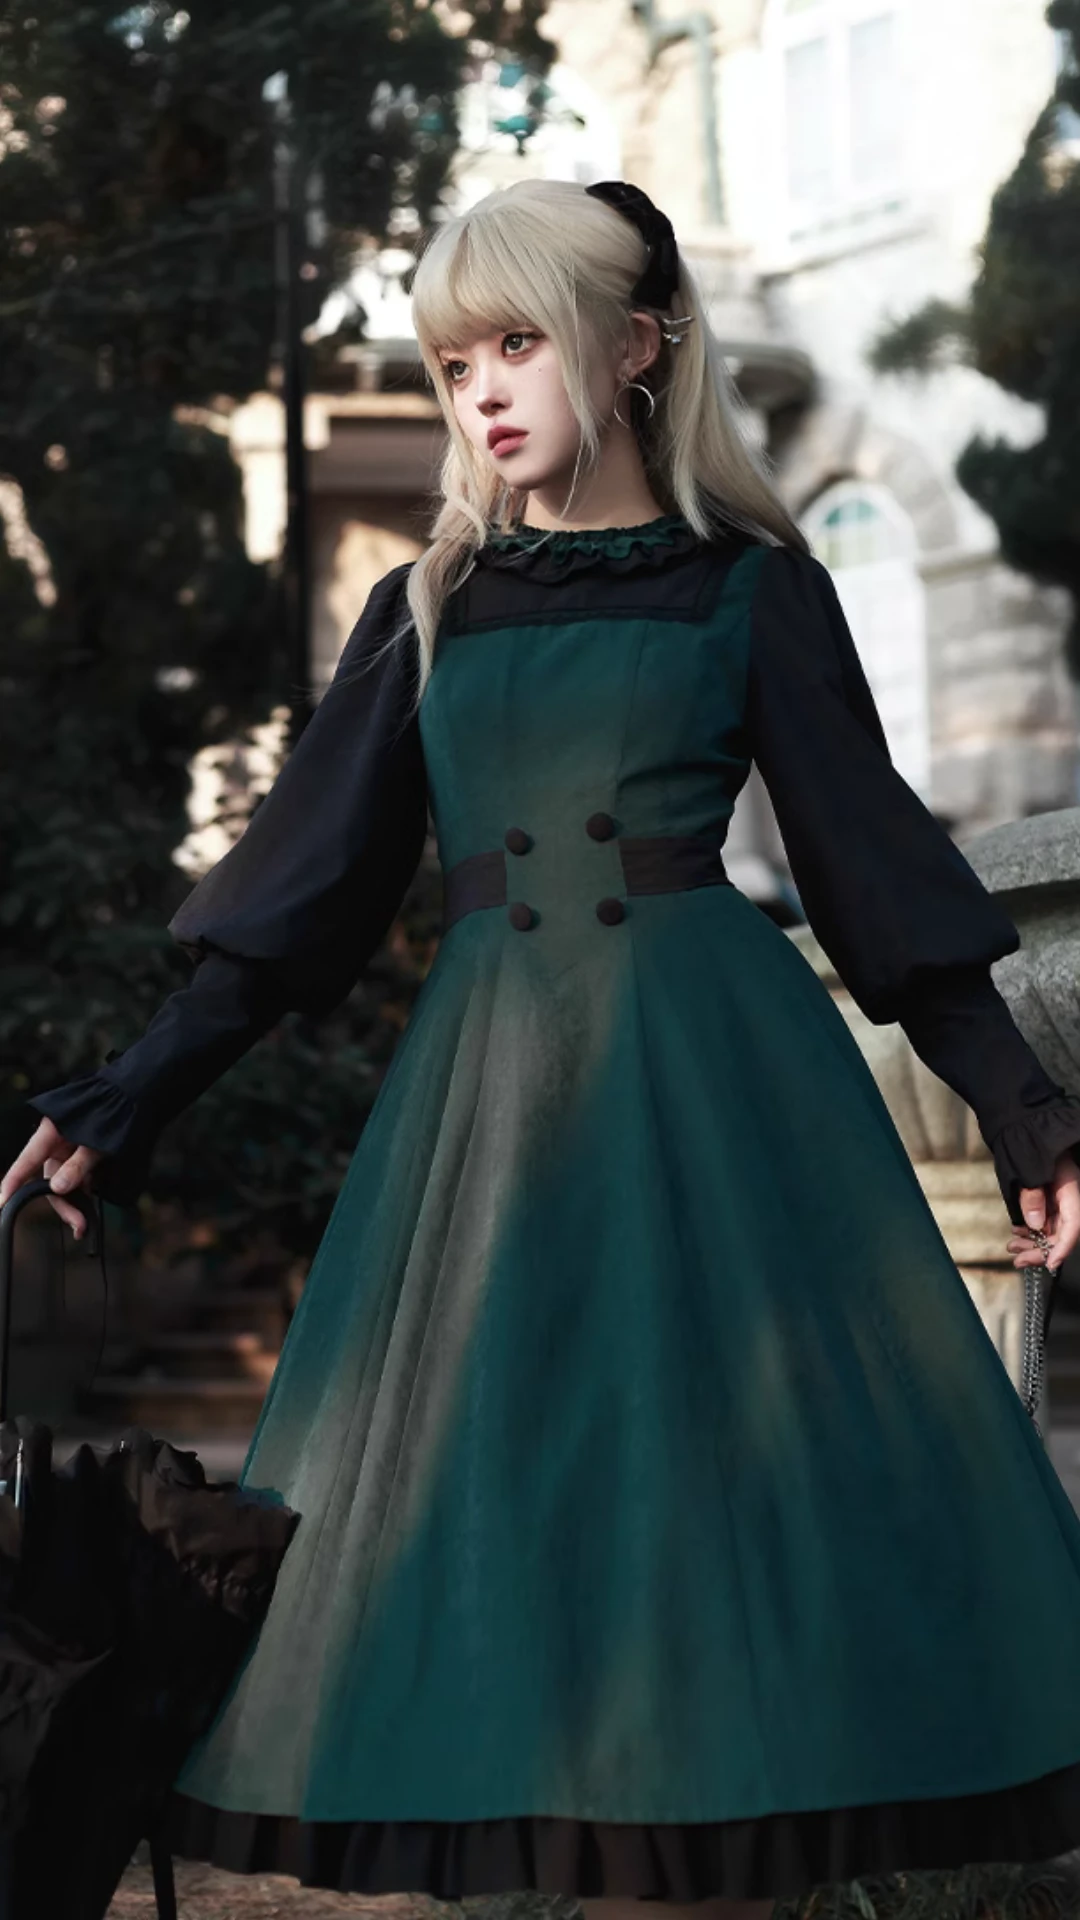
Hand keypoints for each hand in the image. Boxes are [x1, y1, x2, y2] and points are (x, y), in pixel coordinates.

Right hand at [0, 1118, 104, 1241]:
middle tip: (79, 1226)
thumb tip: (57, 1188)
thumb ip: (77, 1166)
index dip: (13, 1182)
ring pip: (62, 1183)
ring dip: (74, 1202)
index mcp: (51, 1133)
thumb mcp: (96, 1143)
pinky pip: (75, 1179)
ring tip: (86, 1220)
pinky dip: (82, 1191)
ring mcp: (67, 1151)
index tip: (2, 1201)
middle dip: (63, 1205)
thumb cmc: (112, 1115)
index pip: (26, 1162)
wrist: (131, 1100)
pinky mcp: (79, 1157)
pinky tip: (91, 1202)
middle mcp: (55, 1144)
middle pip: (48, 1180)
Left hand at [1006, 1150, 1079, 1273]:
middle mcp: (1067, 1198)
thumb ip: (1032, 1197)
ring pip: (1050, 1230)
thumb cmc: (1028, 1143)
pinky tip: (1017, 1233)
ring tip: (1013, 1249)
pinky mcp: (1047, 1199)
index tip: (1051, 1264)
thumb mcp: (1029, 1168)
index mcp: (1070, 1190)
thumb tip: (1035, 1224)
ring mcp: (1057, 1199)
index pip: (1072, 1226)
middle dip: (1041, 1250)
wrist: (1023, 1127)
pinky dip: (1030, 1230)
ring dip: (1033, 1243)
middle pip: (1060, 1233)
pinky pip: (1043, 1221)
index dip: (1062, 1248)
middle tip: (1019, 1260)